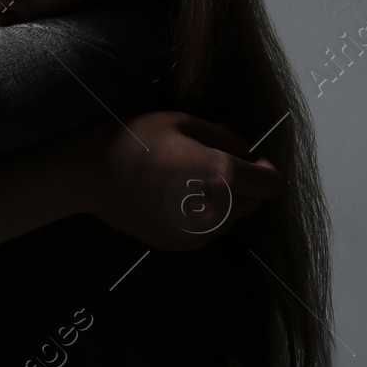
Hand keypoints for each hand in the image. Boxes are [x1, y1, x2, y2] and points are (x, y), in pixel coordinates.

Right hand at [82, 111, 283, 250]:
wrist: (93, 175)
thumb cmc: (138, 140)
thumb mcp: (183, 121)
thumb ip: (223, 136)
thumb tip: (248, 149)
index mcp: (223, 175)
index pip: (272, 183)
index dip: (265, 169)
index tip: (250, 159)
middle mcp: (217, 209)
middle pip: (254, 203)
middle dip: (243, 185)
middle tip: (211, 167)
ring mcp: (198, 232)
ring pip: (231, 220)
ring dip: (223, 203)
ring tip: (189, 184)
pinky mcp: (181, 244)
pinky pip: (208, 233)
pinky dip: (202, 219)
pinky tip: (174, 201)